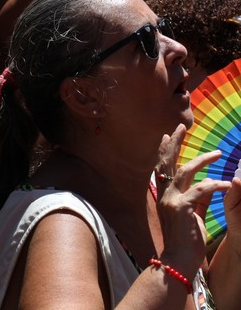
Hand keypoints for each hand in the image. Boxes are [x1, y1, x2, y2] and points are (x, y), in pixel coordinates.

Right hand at [154, 125, 232, 275]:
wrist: (179, 260)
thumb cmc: (186, 240)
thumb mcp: (193, 215)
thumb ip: (199, 198)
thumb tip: (208, 183)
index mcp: (164, 196)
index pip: (162, 168)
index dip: (164, 151)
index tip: (167, 135)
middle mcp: (164, 195)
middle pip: (167, 163)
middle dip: (174, 144)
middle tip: (180, 127)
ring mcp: (171, 200)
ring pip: (185, 172)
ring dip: (202, 161)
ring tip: (218, 154)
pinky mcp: (182, 208)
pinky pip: (200, 190)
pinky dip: (214, 185)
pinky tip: (225, 184)